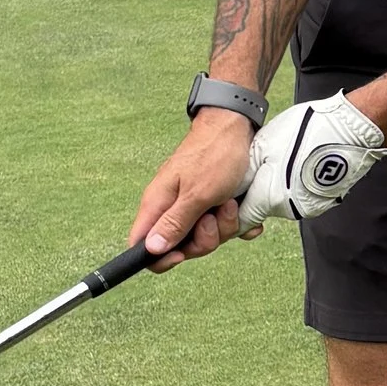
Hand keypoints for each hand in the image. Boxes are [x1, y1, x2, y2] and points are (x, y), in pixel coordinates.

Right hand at [130, 106, 260, 269]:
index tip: (181, 255)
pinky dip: (238, 222)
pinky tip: (243, 208)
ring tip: (229, 202)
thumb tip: (150, 250)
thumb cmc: (215, 154)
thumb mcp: (197, 194)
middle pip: (182, 247)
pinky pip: (224, 227)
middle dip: (205, 239)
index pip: (143, 246)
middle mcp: (173, 207)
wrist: (237, 126)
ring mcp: (194, 206)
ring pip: (207, 237)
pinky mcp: (214, 204)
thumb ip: (174, 223)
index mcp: (158, 205)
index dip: (160, 258)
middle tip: (213, 216)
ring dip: (225, 226)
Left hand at [238, 91, 386, 226]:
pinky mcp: (323, 201)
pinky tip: (299, 162)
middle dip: (254, 191)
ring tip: (283, 157)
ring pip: (279, 201)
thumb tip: (230, 190)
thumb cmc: (306, 132)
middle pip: (259, 209)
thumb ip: (243, 175)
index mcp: (268, 199)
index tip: (229, 193)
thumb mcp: (262, 146)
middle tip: (260, 162)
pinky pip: (298, 196)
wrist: (351, 130)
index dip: (229, 210)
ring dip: (275, 185)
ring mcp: (309, 207)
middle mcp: (288, 210)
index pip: (238, 222)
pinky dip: (294, 183)